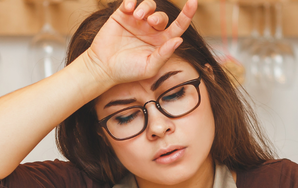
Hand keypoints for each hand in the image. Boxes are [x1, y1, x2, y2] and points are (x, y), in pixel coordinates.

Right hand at [82, 0, 197, 86]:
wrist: (103, 67)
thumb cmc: (127, 71)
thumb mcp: (149, 67)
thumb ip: (164, 54)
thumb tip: (179, 40)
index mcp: (161, 42)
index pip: (179, 26)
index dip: (187, 14)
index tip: (193, 1)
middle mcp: (151, 31)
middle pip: (161, 16)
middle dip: (157, 17)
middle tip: (149, 22)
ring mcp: (136, 22)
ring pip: (149, 5)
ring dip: (146, 7)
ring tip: (137, 16)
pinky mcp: (122, 15)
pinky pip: (130, 2)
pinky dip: (131, 1)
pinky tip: (128, 7)